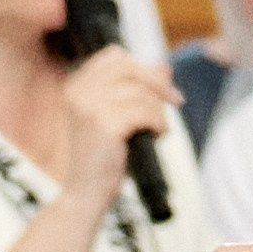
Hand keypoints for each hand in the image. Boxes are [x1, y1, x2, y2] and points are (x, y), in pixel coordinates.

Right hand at [61, 46, 179, 211]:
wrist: (84, 195)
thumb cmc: (101, 159)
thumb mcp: (117, 118)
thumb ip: (136, 90)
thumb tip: (164, 67)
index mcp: (76, 86)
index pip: (115, 56)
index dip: (142, 68)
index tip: (162, 88)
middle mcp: (79, 91)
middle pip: (129, 67)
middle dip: (156, 83)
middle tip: (175, 101)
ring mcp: (90, 107)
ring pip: (140, 91)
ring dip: (158, 110)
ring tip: (157, 129)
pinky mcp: (105, 124)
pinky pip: (145, 111)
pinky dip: (158, 123)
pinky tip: (156, 137)